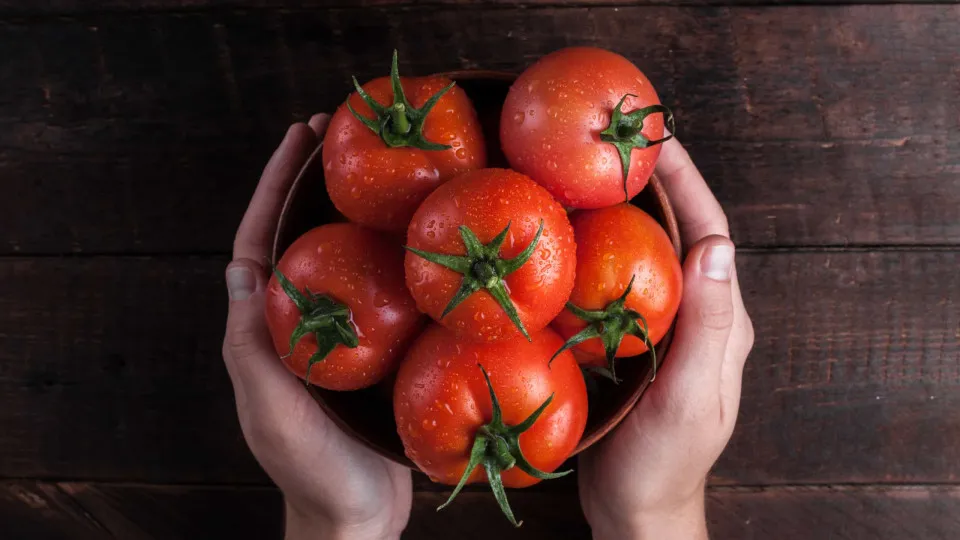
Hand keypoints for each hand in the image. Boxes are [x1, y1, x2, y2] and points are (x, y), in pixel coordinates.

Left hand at [222, 116, 411, 539]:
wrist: (357, 515)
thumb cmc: (310, 467)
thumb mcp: (270, 407)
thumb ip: (251, 345)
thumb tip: (241, 268)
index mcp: (264, 329)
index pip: (259, 242)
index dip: (274, 187)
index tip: (298, 139)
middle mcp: (297, 323)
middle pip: (301, 237)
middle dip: (315, 184)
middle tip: (343, 134)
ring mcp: (337, 335)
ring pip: (342, 259)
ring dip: (356, 212)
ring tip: (385, 169)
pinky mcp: (375, 351)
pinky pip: (380, 292)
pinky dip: (393, 257)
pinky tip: (421, 238)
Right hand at [578, 138, 754, 539]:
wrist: (637, 506)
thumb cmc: (662, 462)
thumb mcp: (688, 397)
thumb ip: (706, 327)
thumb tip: (716, 247)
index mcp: (721, 322)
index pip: (710, 234)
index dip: (687, 183)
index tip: (658, 138)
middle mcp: (698, 316)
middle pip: (681, 233)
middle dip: (657, 183)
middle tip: (617, 141)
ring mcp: (666, 328)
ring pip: (650, 253)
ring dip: (628, 210)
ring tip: (591, 172)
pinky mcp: (634, 341)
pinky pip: (621, 282)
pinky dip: (602, 249)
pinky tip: (572, 236)